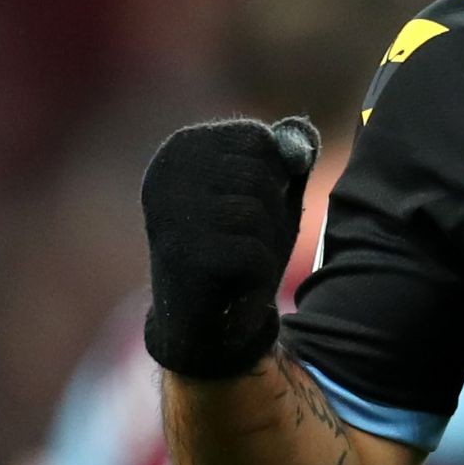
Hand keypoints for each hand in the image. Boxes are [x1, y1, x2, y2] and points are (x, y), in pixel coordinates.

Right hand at [141, 116, 319, 378]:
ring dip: (264, 243)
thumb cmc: (241, 247)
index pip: (259, 137)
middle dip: (269, 211)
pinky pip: (252, 252)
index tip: (241, 207)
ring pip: (257, 211)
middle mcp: (164, 172)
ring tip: (236, 263)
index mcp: (181, 147)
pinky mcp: (181, 256)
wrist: (207, 326)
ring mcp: (168, 213)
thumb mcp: (272, 191)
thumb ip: (287, 152)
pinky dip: (258, 274)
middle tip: (240, 241)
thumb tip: (298, 142)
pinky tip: (235, 287)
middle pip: (260, 171)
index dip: (273, 178)